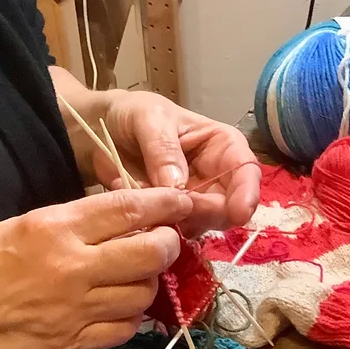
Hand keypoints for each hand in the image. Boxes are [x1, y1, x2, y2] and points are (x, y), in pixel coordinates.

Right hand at [0, 188, 191, 348]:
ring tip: (135, 277)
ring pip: (143, 295)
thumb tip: (123, 223)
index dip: (166, 203)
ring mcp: (75, 311)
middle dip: (167, 245)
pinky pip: (124, 331)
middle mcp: (72, 268)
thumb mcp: (20, 226)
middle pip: (150, 254)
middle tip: (164, 243)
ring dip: (148, 284)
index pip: (129, 209)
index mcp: (54, 228)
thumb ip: (73, 224)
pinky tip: (117, 310)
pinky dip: (130, 318)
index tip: (182, 201)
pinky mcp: (72, 344)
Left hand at [98, 91, 260, 235]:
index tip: (239, 213)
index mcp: (221, 145)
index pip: (246, 170)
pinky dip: (159, 228)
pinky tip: (140, 213)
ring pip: (202, 224)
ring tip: (150, 205)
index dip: (247, 193)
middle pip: (227, 206)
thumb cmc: (133, 115)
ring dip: (180, 223)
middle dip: (207, 213)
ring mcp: (192, 200)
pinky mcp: (171, 217)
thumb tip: (178, 187)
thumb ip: (163, 149)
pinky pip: (174, 233)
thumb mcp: (149, 119)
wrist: (102, 131)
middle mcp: (214, 176)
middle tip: (177, 210)